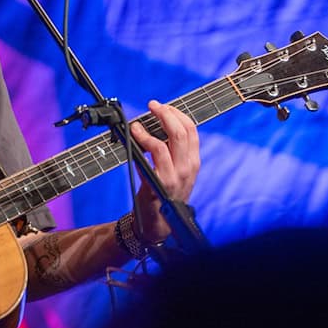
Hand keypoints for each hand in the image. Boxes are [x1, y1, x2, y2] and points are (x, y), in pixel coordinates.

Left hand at [129, 100, 200, 242]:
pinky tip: (135, 135)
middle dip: (166, 113)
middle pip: (182, 131)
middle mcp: (188, 167)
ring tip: (138, 123)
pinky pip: (153, 153)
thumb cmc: (162, 192)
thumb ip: (171, 151)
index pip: (191, 130)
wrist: (157, 221)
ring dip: (151, 127)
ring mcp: (175, 175)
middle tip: (153, 105)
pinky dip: (143, 140)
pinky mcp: (160, 181)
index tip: (164, 106)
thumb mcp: (175, 171)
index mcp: (193, 161)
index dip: (177, 114)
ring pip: (168, 141)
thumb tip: (156, 125)